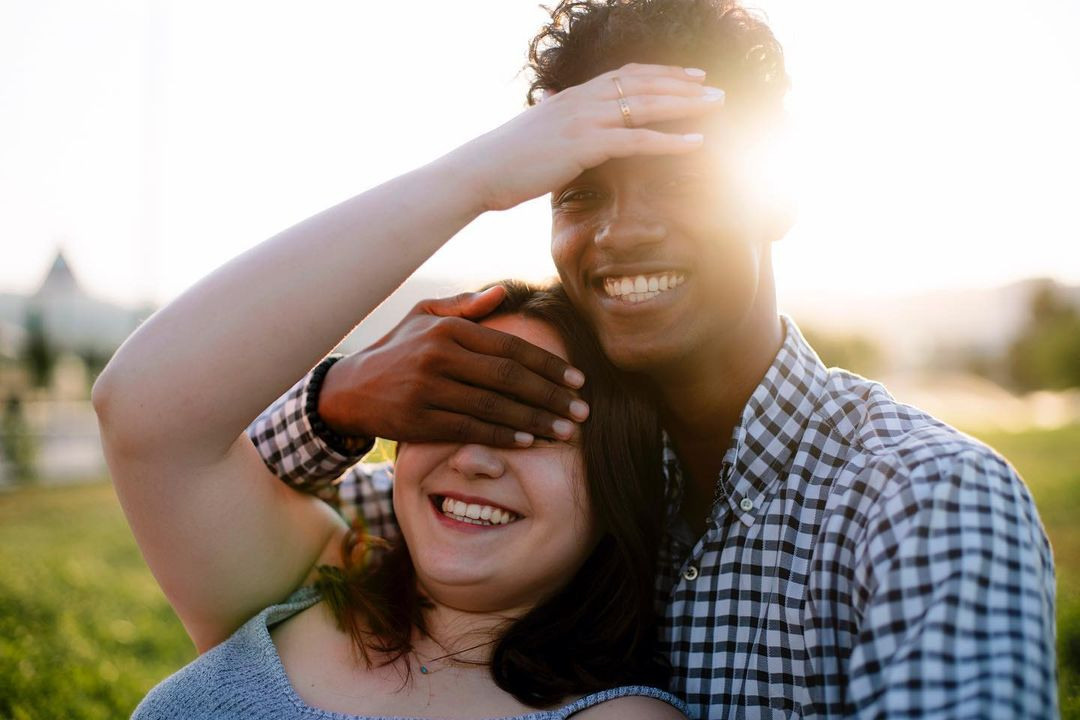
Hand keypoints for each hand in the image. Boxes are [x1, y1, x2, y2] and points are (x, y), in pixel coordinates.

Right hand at [316, 286, 588, 447]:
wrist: (349, 389)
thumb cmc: (396, 349)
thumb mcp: (423, 317)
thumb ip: (465, 306)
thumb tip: (502, 293)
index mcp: (448, 330)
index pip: (509, 347)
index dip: (547, 364)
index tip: (577, 380)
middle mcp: (439, 356)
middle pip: (508, 378)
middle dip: (551, 395)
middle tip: (582, 410)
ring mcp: (427, 389)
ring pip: (493, 406)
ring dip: (535, 420)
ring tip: (565, 430)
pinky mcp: (418, 420)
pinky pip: (470, 428)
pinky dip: (502, 435)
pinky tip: (529, 441)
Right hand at [456, 63, 723, 211]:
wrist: (479, 172)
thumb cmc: (503, 160)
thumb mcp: (533, 130)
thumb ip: (551, 114)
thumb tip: (552, 101)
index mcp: (573, 96)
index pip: (626, 74)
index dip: (661, 73)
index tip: (689, 75)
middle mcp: (582, 100)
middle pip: (644, 83)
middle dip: (683, 85)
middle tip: (715, 89)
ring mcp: (584, 120)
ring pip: (647, 105)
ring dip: (686, 105)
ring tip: (716, 107)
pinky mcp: (585, 144)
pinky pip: (637, 139)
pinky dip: (670, 139)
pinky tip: (695, 143)